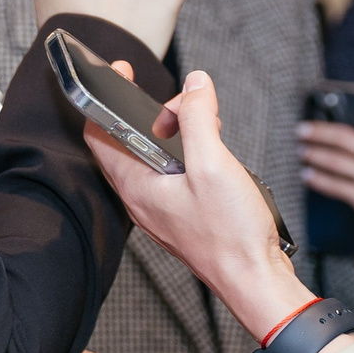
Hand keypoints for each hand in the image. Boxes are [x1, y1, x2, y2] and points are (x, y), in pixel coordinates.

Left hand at [87, 68, 316, 341]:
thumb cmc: (231, 234)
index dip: (106, 97)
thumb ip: (199, 118)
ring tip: (203, 123)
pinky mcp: (182, 216)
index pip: (99, 134)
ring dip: (175, 132)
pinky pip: (172, 174)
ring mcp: (162, 209)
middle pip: (128, 142)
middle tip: (183, 101)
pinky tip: (213, 152)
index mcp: (136, 185)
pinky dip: (187, 153)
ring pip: (154, 158)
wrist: (254, 279)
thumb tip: (195, 85)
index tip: (122, 72)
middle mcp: (142, 199)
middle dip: (151, 112)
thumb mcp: (213, 163)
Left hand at [297, 120, 353, 227]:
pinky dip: (319, 180)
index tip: (313, 122)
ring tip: (301, 152)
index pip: (352, 131)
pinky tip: (307, 175)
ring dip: (315, 155)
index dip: (330, 127)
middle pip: (343, 140)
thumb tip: (352, 132)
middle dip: (318, 134)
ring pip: (337, 162)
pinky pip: (337, 187)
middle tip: (300, 130)